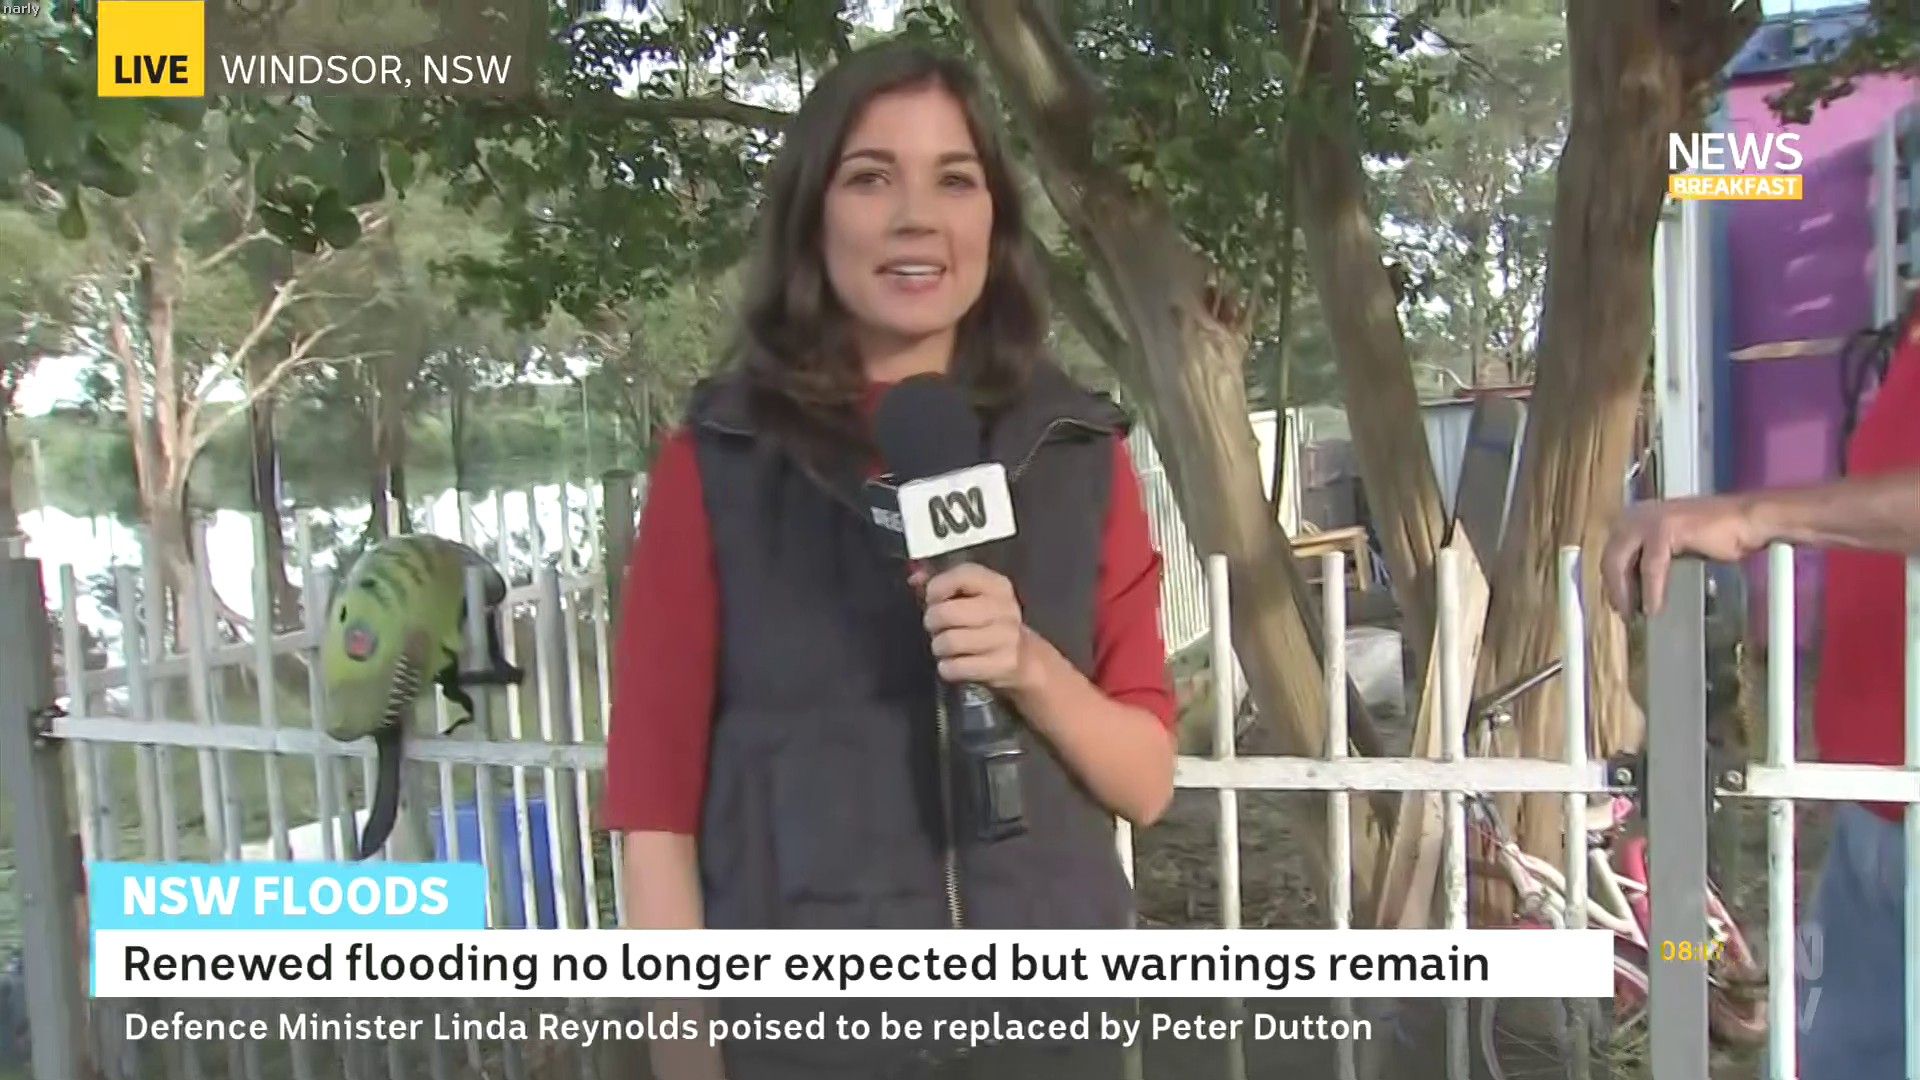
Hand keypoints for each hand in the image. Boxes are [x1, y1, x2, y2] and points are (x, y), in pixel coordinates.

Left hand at [912, 562, 1035, 691]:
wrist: (1021, 657)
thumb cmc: (985, 622)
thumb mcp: (970, 597)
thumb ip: (941, 583)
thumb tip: (914, 578)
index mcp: (997, 586)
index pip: (962, 575)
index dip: (937, 587)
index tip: (932, 599)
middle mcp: (1005, 609)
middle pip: (948, 613)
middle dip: (932, 621)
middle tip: (936, 626)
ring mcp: (1007, 638)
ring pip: (949, 642)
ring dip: (939, 647)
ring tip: (946, 646)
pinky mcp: (1003, 665)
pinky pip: (955, 667)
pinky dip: (948, 668)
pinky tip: (956, 663)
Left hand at [1601, 494, 1761, 615]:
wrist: (1748, 520)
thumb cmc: (1717, 535)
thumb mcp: (1673, 546)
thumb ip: (1649, 557)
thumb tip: (1632, 587)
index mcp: (1637, 515)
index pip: (1612, 552)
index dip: (1612, 581)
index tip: (1618, 603)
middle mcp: (1637, 513)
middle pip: (1610, 557)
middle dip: (1614, 589)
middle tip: (1624, 614)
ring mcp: (1650, 518)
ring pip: (1622, 561)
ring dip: (1626, 592)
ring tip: (1635, 614)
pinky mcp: (1665, 528)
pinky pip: (1650, 566)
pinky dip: (1651, 589)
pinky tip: (1654, 607)